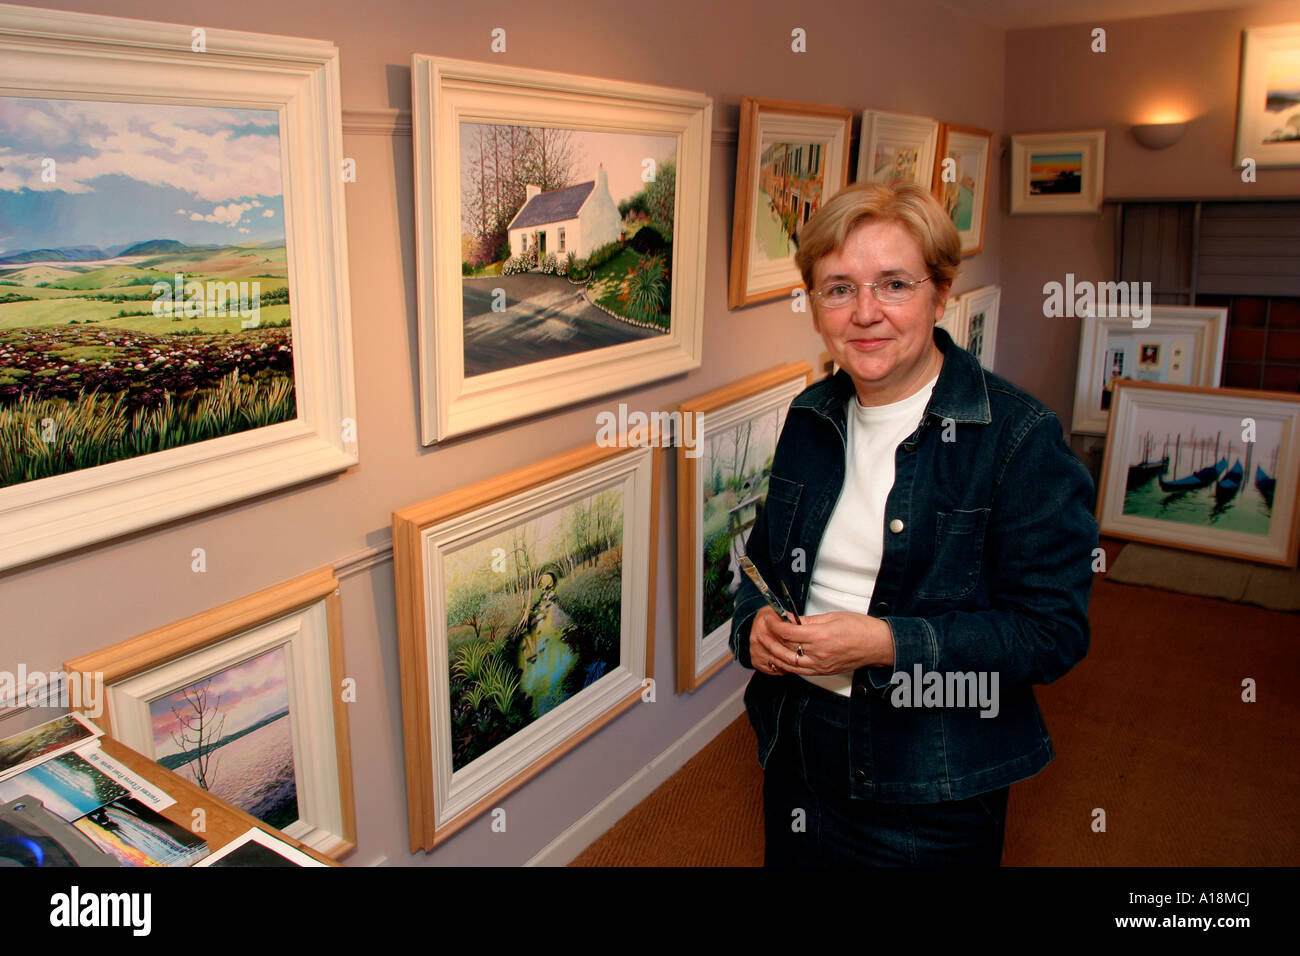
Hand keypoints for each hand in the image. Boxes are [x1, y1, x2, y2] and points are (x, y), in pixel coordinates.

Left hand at [750, 607, 894, 675]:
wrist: (878, 645)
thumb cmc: (860, 628)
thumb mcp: (832, 617)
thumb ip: (807, 620)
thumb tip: (789, 618)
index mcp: (821, 636)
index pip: (788, 632)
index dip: (774, 625)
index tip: (769, 618)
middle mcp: (818, 654)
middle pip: (784, 650)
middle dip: (768, 640)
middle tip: (761, 630)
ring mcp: (820, 666)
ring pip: (788, 664)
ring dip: (773, 654)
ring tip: (765, 643)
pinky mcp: (823, 672)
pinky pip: (798, 671)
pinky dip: (785, 664)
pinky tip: (779, 656)